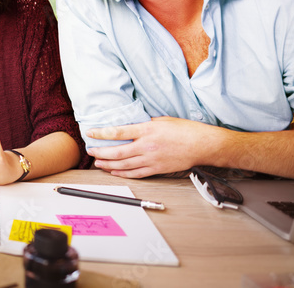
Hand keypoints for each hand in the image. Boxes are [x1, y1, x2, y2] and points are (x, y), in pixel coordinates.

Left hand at [87, 116, 218, 177]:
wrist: (203, 145)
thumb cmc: (185, 130)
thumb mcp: (162, 120)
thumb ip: (144, 123)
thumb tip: (131, 124)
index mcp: (147, 130)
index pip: (118, 132)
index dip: (101, 133)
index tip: (90, 132)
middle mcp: (147, 146)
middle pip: (117, 152)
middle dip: (101, 152)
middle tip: (91, 151)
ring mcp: (152, 159)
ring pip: (124, 165)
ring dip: (109, 165)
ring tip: (98, 163)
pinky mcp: (158, 169)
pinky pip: (136, 173)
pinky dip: (123, 173)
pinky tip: (115, 171)